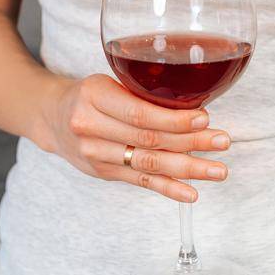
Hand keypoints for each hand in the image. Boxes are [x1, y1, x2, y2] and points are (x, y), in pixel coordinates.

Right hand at [37, 73, 231, 202]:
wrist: (52, 118)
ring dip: (187, 168)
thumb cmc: (89, 95)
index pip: (139, 113)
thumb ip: (140, 93)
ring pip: (148, 164)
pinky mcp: (103, 173)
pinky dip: (168, 189)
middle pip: (148, 139)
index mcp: (94, 95)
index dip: (173, 119)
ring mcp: (95, 154)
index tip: (204, 118)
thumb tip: (193, 105)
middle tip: (222, 142)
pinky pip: (140, 181)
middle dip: (190, 142)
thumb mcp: (107, 81)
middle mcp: (90, 127)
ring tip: (217, 170)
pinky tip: (191, 193)